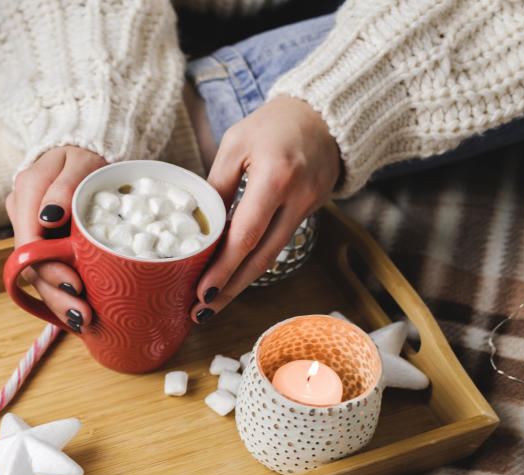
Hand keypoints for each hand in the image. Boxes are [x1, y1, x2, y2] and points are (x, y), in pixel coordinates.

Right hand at [6, 146, 106, 331]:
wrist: (86, 147)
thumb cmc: (87, 154)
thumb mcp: (81, 161)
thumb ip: (65, 188)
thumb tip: (49, 217)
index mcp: (27, 191)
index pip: (29, 241)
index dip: (49, 270)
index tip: (75, 287)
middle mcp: (22, 212)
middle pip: (30, 264)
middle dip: (56, 294)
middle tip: (83, 315)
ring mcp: (29, 227)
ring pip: (37, 272)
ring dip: (58, 300)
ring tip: (83, 320)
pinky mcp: (42, 239)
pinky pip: (47, 268)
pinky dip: (62, 290)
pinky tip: (77, 310)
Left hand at [190, 96, 340, 322]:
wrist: (325, 114)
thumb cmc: (273, 124)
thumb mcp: (236, 144)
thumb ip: (217, 185)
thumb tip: (198, 226)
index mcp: (275, 176)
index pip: (246, 234)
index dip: (223, 268)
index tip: (201, 292)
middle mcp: (297, 197)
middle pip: (262, 257)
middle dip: (230, 289)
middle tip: (202, 312)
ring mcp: (310, 207)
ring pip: (272, 256)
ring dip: (241, 282)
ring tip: (213, 302)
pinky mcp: (313, 211)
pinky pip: (279, 242)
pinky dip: (255, 261)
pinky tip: (234, 275)